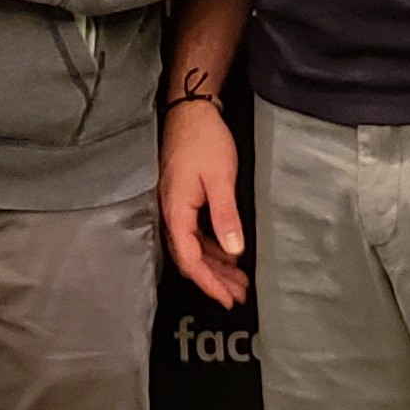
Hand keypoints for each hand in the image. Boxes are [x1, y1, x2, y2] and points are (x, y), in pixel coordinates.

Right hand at [161, 98, 248, 307]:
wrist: (190, 111)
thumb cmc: (204, 141)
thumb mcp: (220, 179)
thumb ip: (225, 216)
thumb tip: (233, 251)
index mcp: (176, 212)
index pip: (190, 259)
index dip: (209, 283)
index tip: (227, 299)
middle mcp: (171, 214)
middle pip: (190, 258)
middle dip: (214, 280)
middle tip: (238, 296)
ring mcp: (176, 208)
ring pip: (194, 248)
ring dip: (215, 265)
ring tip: (239, 281)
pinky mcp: (183, 200)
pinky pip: (195, 234)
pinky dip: (213, 247)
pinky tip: (228, 253)